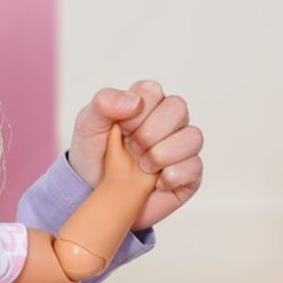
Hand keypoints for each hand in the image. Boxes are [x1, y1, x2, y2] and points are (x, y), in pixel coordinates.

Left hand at [68, 81, 202, 230]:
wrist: (94, 190)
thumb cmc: (96, 152)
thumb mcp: (88, 124)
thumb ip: (105, 103)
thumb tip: (135, 102)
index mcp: (145, 103)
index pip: (153, 92)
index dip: (135, 112)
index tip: (120, 129)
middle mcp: (168, 120)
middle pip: (178, 109)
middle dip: (149, 132)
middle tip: (132, 148)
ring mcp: (181, 146)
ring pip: (192, 137)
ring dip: (162, 154)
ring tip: (143, 166)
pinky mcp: (188, 173)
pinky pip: (194, 167)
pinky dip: (172, 176)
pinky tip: (155, 182)